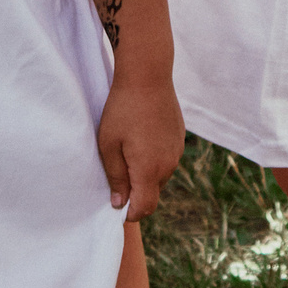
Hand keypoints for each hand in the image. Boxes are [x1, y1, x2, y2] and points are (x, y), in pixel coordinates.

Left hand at [95, 67, 184, 218]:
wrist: (148, 75)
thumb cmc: (122, 109)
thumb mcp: (109, 144)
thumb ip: (115, 177)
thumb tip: (119, 204)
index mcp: (150, 169)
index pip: (143, 208)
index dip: (128, 213)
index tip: (115, 204)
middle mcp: (168, 164)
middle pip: (152, 194)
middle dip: (135, 192)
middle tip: (116, 172)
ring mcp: (176, 151)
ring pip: (160, 176)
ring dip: (144, 174)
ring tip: (126, 151)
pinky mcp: (179, 138)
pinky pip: (166, 159)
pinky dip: (153, 159)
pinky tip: (140, 138)